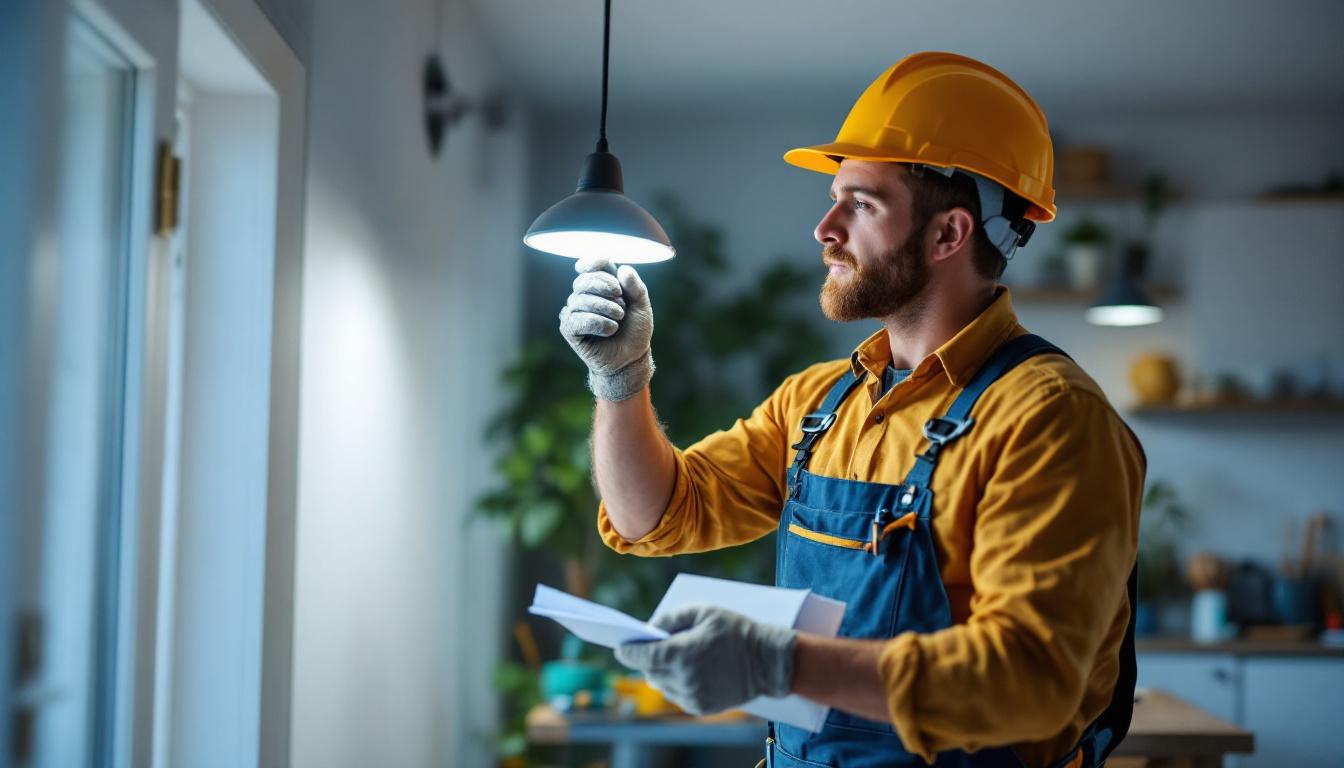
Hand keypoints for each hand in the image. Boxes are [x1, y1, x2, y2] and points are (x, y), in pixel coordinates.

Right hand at [558, 255, 653, 401]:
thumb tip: (623, 269)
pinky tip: (610, 330)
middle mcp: (585, 296)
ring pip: (581, 299)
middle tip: (622, 304)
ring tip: (619, 319)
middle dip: (605, 287)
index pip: (592, 265)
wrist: (631, 359)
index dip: (594, 261)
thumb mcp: (642, 307)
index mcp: (602, 285)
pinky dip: (597, 322)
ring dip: (605, 308)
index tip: (604, 263)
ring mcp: (574, 311)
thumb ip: (635, 287)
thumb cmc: (635, 331)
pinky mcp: (569, 328)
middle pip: (584, 280)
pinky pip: (577, 319)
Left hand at [615, 605, 795, 714]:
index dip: (627, 650)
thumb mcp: (703, 612)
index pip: (640, 656)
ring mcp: (691, 696)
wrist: (768, 660)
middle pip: (649, 671)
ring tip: (672, 658)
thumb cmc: (736, 630)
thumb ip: (672, 618)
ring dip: (661, 672)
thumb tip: (650, 628)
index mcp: (680, 653)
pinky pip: (677, 696)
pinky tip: (688, 670)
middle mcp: (682, 678)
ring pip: (662, 685)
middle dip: (646, 659)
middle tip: (647, 648)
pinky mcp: (701, 707)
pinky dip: (677, 684)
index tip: (620, 646)